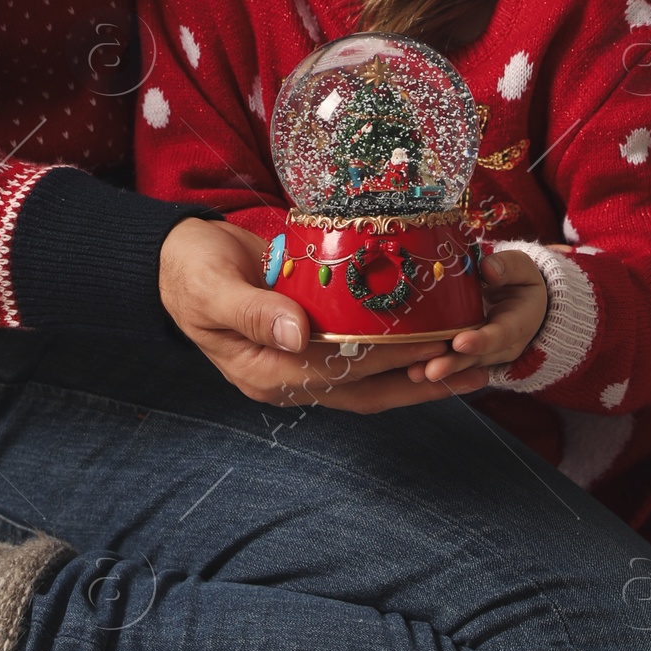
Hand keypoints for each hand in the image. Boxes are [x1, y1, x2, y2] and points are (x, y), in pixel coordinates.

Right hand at [157, 219, 477, 411]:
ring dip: (419, 375)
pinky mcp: (311, 340)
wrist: (176, 260)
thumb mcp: (210, 287)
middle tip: (474, 366)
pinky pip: (363, 356)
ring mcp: (302, 361)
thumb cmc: (189, 271)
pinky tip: (433, 339)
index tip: (434, 348)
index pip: (339, 372)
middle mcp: (289, 375)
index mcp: (265, 371)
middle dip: (421, 382)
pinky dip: (399, 353)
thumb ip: (252, 310)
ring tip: (470, 364)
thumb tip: (296, 334)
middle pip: (367, 390)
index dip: (389, 362)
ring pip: (371, 380)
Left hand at [405, 249, 548, 388]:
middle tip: (431, 370)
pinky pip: (453, 364)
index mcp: (518, 324)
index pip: (500, 334)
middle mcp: (503, 346)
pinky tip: (412, 372)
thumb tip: (488, 269)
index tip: (460, 342)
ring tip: (416, 373)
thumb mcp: (522, 269)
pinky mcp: (469, 355)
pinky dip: (433, 367)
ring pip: (463, 364)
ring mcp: (485, 354)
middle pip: (477, 357)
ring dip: (440, 369)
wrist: (522, 302)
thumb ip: (509, 267)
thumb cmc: (519, 281)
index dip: (481, 341)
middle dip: (453, 364)